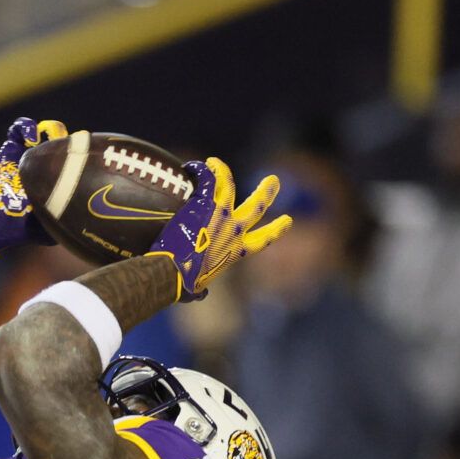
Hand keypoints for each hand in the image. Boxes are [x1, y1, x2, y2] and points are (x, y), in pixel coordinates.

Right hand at [0, 116, 66, 254]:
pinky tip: (31, 138)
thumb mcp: (47, 230)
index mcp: (51, 180)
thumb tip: (82, 220)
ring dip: (50, 129)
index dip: (75, 154)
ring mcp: (22, 156)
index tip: (77, 157)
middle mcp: (38, 166)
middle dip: (63, 141)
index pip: (69, 159)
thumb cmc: (16, 230)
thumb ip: (63, 221)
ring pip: (41, 130)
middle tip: (64, 146)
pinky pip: (17, 129)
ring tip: (49, 137)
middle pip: (58, 142)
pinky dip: (26, 127)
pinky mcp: (7, 150)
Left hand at [151, 157, 290, 300]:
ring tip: (216, 162)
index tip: (287, 220)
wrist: (172, 273)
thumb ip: (201, 290)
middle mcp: (234, 231)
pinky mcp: (205, 204)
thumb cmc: (181, 285)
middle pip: (257, 207)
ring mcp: (221, 215)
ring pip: (230, 185)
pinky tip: (196, 166)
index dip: (276, 230)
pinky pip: (209, 179)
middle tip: (273, 181)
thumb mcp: (197, 290)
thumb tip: (199, 296)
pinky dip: (203, 171)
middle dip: (267, 193)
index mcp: (236, 252)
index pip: (262, 240)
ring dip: (224, 171)